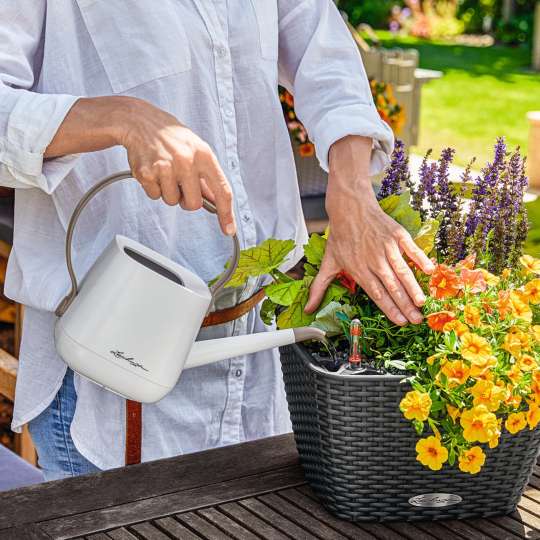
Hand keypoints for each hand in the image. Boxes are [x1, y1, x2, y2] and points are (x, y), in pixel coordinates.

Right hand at [45, 96, 235, 235]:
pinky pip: (154, 196)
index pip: (222, 190)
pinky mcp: (147, 173)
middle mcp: (187, 160)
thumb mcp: (197, 150)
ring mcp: (166, 167)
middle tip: (180, 184)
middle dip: (186, 200)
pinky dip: (154, 188)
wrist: (140, 121)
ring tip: (165, 172)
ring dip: (168, 192)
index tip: (229, 230)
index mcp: (204, 155)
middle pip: (194, 204)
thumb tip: (216, 202)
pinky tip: (153, 170)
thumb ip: (207, 176)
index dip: (226, 213)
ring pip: (172, 202)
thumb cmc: (172, 138)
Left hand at [304, 135, 433, 325]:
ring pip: (402, 271)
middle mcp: (373, 260)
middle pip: (391, 286)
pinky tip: (430, 270)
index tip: (400, 322)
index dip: (389, 309)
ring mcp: (386, 247)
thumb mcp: (328, 263)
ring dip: (413, 288)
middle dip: (405, 305)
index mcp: (358, 269)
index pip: (376, 294)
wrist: (349, 207)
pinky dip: (420, 259)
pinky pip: (411, 249)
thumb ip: (319, 288)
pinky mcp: (396, 234)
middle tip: (417, 320)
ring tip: (422, 303)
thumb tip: (307, 309)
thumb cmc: (340, 237)